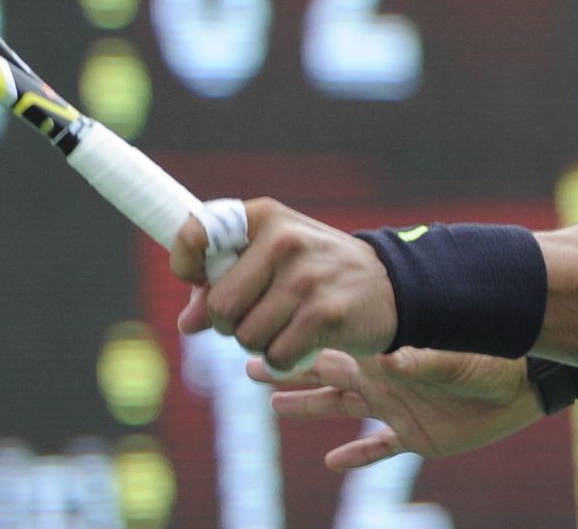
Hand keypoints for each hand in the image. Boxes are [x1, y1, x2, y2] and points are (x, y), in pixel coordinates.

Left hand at [170, 198, 397, 370]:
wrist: (391, 285)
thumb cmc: (318, 271)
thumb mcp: (273, 259)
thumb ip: (226, 282)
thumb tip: (186, 323)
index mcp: (265, 217)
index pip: (197, 233)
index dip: (186, 264)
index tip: (198, 279)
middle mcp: (284, 241)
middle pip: (219, 306)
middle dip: (230, 323)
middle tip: (258, 314)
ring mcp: (305, 278)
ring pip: (246, 337)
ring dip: (260, 343)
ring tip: (287, 325)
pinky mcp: (324, 314)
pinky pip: (275, 356)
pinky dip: (284, 359)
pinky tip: (304, 341)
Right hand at [248, 347, 543, 471]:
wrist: (524, 382)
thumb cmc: (490, 358)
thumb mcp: (453, 358)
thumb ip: (420, 362)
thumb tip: (388, 361)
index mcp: (386, 354)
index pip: (332, 345)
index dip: (297, 341)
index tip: (260, 332)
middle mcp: (383, 378)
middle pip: (323, 375)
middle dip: (285, 371)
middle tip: (247, 363)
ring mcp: (396, 407)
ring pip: (340, 408)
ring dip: (307, 407)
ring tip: (272, 406)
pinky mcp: (414, 435)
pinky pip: (377, 449)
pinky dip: (356, 456)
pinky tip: (332, 462)